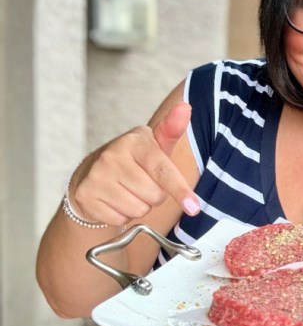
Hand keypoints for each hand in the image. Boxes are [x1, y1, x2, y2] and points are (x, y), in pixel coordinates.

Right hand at [69, 102, 199, 225]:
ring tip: (129, 191)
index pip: (162, 171)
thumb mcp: (154, 145)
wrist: (92, 172)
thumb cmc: (134, 160)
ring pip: (138, 209)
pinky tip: (115, 200)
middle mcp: (112, 156)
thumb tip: (186, 107)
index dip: (180, 190)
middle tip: (144, 183)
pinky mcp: (85, 196)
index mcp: (133, 142)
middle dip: (155, 195)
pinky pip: (120, 219)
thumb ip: (171, 130)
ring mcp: (96, 176)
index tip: (194, 207)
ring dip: (140, 206)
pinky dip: (122, 215)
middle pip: (155, 195)